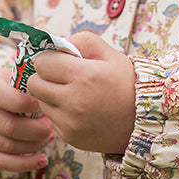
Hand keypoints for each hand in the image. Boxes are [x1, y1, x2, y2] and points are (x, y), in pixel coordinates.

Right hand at [0, 68, 54, 170]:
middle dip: (35, 130)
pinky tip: (42, 160)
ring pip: (6, 146)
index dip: (21, 103)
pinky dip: (25, 164)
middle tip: (50, 127)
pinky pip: (1, 162)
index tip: (39, 105)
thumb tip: (49, 95)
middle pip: (7, 125)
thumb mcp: (17, 79)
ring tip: (48, 137)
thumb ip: (30, 84)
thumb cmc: (12, 89)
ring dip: (33, 145)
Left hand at [26, 31, 135, 155]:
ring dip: (50, 96)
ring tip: (73, 94)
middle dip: (44, 77)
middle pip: (34, 84)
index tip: (59, 62)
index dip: (49, 59)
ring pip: (40, 102)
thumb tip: (54, 44)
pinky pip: (51, 119)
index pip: (42, 62)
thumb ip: (80, 41)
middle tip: (61, 77)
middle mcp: (74, 101)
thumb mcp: (110, 54)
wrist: (144, 120)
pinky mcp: (70, 137)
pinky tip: (79, 110)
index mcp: (84, 76)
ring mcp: (70, 122)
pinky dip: (60, 113)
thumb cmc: (127, 83)